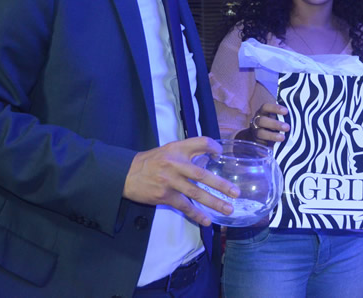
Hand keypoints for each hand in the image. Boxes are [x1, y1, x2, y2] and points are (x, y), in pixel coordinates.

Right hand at [123, 137, 239, 226]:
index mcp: (177, 148)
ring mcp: (170, 181)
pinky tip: (207, 220)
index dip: (213, 146)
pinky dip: (196, 214)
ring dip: (213, 202)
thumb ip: (187, 152)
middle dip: (221, 184)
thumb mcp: (168, 149)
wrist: (126, 174)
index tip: (220, 153)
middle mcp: (174, 163)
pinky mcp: (164, 196)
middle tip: (236, 192)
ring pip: (195, 193)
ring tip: (228, 209)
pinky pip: (184, 206)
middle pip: (202, 174)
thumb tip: (210, 158)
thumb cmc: (151, 161)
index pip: (201, 142)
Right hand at [248, 102, 288, 143]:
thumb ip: (284, 117)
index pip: (266, 107)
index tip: (286, 111)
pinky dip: (268, 144)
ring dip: (272, 135)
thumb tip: (297, 118)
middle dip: (275, 124)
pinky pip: (261, 143)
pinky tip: (277, 145)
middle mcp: (257, 121)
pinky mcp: (257, 142)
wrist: (264, 136)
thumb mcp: (278, 118)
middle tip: (287, 127)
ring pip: (260, 133)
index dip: (275, 108)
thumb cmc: (276, 123)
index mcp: (263, 112)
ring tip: (283, 138)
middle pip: (262, 120)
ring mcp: (256, 132)